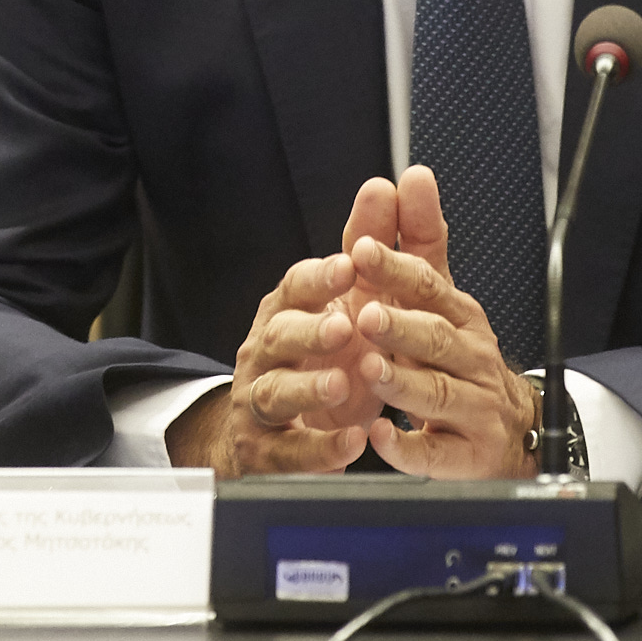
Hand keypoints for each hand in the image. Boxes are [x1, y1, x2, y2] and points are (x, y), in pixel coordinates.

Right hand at [166, 252, 377, 476]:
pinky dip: (319, 449)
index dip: (319, 277)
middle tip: (344, 326)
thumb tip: (382, 188)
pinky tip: (353, 442)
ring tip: (341, 384)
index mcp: (287, 313)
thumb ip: (366, 249)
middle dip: (310, 330)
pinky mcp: (266, 452)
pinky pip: (288, 452)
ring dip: (308, 388)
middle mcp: (266, 354)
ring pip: (274, 393)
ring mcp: (259, 403)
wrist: (268, 435)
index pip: (295, 287)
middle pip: (278, 336)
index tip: (349, 265)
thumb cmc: (321, 359)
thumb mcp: (346, 306)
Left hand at [345, 166, 538, 478]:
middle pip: (437, 339)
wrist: (507, 430)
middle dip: (401, 326)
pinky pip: (437, 454)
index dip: (397, 268)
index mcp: (460, 317)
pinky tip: (382, 436)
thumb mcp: (440, 299)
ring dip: (403, 381)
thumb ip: (420, 239)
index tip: (362, 252)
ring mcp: (473, 408)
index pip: (429, 286)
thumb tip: (413, 178)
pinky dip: (409, 447)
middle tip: (365, 315)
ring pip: (438, 394)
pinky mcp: (467, 455)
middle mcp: (471, 358)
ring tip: (370, 370)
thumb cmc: (460, 357)